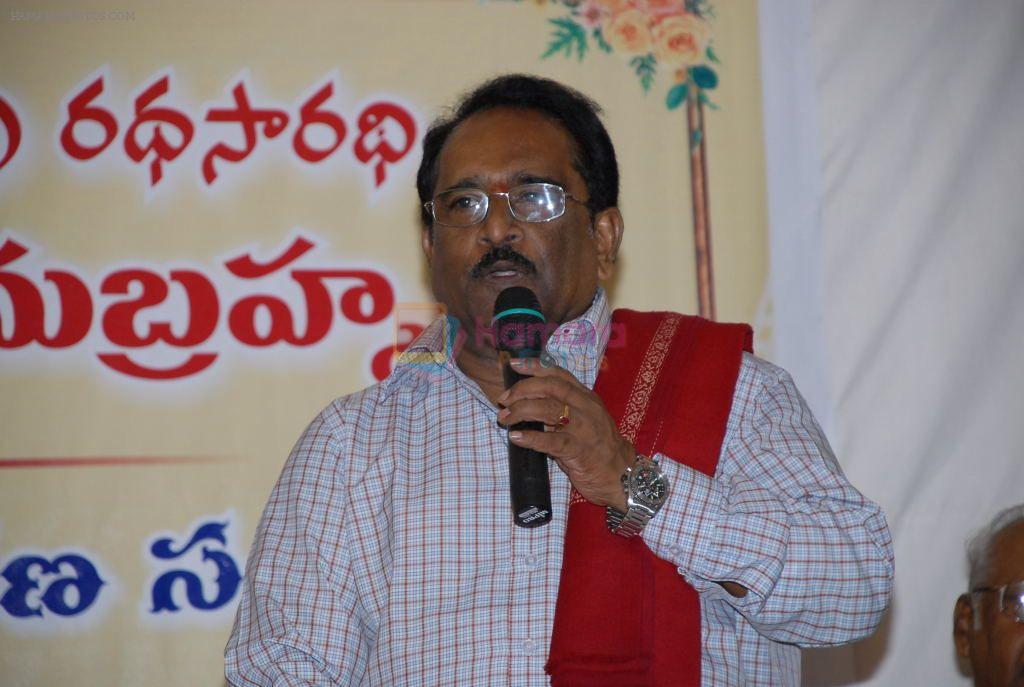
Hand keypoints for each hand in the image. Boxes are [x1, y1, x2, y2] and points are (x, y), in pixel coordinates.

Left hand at [496, 356, 634, 510]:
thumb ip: (562, 409)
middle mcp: (586, 408)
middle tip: (504, 400)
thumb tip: (528, 403)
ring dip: (521, 411)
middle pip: (550, 388)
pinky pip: (551, 441)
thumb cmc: (598, 448)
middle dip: (523, 390)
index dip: (535, 367)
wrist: (622, 475)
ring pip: (548, 409)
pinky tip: (516, 437)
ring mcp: (584, 428)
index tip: (514, 364)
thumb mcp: (584, 420)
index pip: (559, 375)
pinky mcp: (579, 450)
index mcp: (586, 398)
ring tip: (505, 418)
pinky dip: (531, 438)